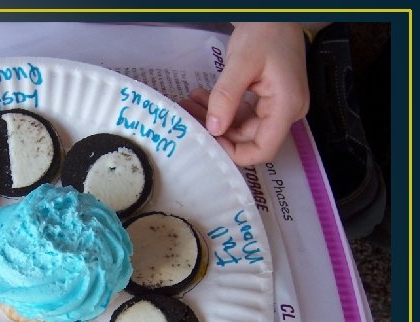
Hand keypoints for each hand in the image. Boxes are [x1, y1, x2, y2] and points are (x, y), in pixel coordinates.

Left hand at [181, 22, 308, 165]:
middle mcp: (286, 111)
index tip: (209, 141)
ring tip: (190, 104)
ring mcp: (277, 105)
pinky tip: (202, 98)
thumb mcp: (242, 63)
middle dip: (217, 131)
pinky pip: (243, 113)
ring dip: (215, 119)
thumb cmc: (266, 31)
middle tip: (189, 116)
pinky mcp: (268, 99)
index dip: (236, 153)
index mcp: (286, 106)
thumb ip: (226, 97)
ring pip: (241, 126)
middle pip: (249, 139)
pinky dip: (222, 108)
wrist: (275, 13)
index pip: (264, 149)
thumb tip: (214, 128)